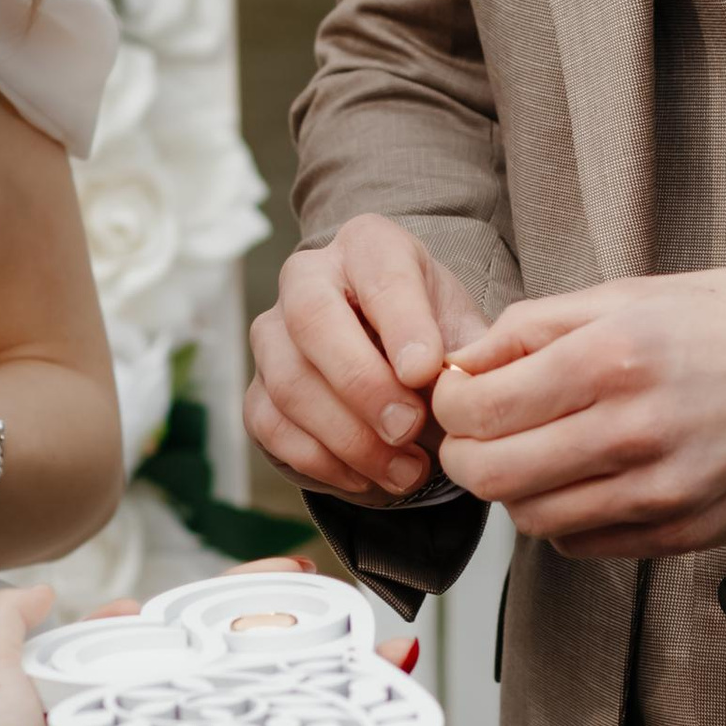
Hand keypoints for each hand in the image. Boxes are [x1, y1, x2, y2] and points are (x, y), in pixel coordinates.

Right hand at [245, 215, 491, 505]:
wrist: (396, 363)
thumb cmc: (432, 335)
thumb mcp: (462, 329)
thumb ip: (467, 351)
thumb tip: (460, 383)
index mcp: (368, 247)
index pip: (378, 274)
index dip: (401, 324)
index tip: (426, 372)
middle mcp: (307, 278)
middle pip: (312, 320)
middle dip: (362, 384)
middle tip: (408, 428)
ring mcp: (273, 334)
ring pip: (290, 383)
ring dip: (349, 438)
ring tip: (407, 472)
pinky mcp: (257, 389)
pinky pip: (273, 427)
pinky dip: (323, 462)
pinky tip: (370, 478)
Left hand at [432, 266, 725, 558]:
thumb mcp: (631, 294)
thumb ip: (536, 326)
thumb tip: (463, 362)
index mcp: (611, 357)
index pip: (479, 407)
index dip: (450, 404)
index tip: (458, 395)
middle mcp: (631, 430)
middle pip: (492, 475)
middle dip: (467, 456)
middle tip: (477, 434)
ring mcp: (658, 490)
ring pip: (532, 520)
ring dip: (516, 492)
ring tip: (534, 454)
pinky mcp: (681, 531)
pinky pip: (583, 545)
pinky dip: (565, 519)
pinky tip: (583, 481)